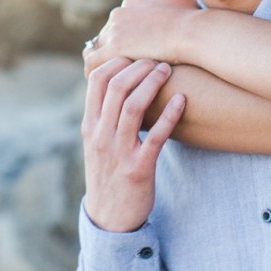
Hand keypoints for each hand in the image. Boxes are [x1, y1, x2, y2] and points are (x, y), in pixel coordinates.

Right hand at [81, 57, 185, 231]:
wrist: (110, 218)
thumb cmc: (108, 173)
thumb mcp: (96, 142)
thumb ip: (103, 114)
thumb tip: (118, 80)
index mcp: (89, 125)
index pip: (96, 81)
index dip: (116, 61)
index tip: (135, 53)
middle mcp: (100, 135)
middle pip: (115, 88)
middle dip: (138, 67)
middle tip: (157, 59)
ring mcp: (118, 152)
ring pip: (133, 107)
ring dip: (152, 83)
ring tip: (168, 70)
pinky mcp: (139, 168)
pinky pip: (156, 137)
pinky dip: (169, 115)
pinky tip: (182, 100)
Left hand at [83, 0, 198, 75]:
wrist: (190, 31)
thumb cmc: (190, 19)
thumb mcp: (180, 0)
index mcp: (131, 3)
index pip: (119, 21)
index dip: (123, 37)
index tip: (128, 51)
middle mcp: (118, 14)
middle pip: (107, 34)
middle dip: (111, 49)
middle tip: (116, 68)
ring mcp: (114, 30)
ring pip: (98, 47)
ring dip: (102, 61)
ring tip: (106, 78)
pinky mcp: (114, 47)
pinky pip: (93, 61)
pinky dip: (95, 71)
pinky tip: (101, 84)